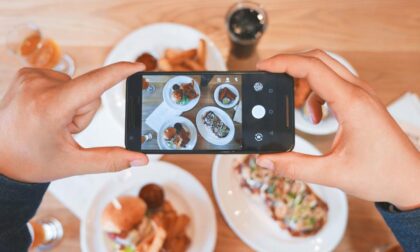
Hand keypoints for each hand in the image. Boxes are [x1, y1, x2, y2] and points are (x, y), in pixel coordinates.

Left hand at [0, 62, 147, 182]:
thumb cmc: (31, 161)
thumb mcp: (73, 163)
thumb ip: (111, 160)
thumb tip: (140, 160)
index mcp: (50, 108)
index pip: (94, 85)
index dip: (119, 73)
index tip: (138, 66)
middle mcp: (38, 86)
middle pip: (89, 93)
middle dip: (84, 113)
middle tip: (63, 130)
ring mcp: (30, 77)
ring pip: (77, 87)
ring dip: (72, 105)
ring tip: (51, 122)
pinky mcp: (28, 73)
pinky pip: (63, 81)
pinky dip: (61, 97)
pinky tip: (44, 111)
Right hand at [256, 50, 419, 209]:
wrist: (410, 180)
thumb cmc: (383, 174)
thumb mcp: (332, 173)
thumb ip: (294, 167)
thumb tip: (266, 159)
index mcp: (351, 103)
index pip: (312, 68)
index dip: (283, 63)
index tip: (263, 67)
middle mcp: (358, 92)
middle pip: (317, 59)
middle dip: (289, 65)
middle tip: (270, 79)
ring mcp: (361, 95)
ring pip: (325, 69)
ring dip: (302, 81)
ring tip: (292, 105)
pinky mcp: (361, 102)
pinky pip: (332, 84)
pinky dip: (314, 94)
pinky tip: (314, 116)